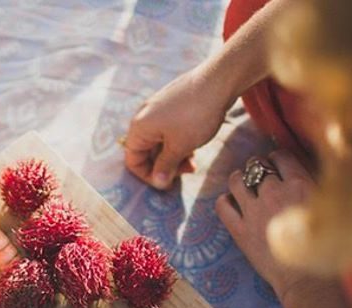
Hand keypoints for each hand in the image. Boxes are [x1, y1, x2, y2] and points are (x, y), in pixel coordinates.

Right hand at [124, 66, 234, 188]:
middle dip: (164, 166)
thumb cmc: (196, 115)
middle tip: (186, 171)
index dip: (147, 176)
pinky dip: (178, 141)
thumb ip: (165, 166)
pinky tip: (194, 144)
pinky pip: (168, 129)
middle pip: (146, 151)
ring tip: (193, 160)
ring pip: (159, 141)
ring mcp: (157, 108)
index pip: (132, 160)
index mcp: (139, 127)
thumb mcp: (180, 147)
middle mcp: (143, 116)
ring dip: (173, 155)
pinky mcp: (171, 103)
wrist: (219, 80)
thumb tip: (158, 183)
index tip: (168, 183)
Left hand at [215, 150, 315, 304]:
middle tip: (258, 177)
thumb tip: (305, 175)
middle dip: (257, 169)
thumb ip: (315, 189)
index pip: (281, 156)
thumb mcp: (330, 209)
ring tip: (240, 184)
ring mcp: (253, 211)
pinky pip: (222, 206)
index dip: (276, 158)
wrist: (308, 279)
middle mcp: (274, 193)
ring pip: (235, 180)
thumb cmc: (327, 248)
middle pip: (256, 166)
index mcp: (300, 184)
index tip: (276, 164)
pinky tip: (230, 204)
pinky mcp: (239, 231)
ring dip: (237, 179)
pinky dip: (224, 201)